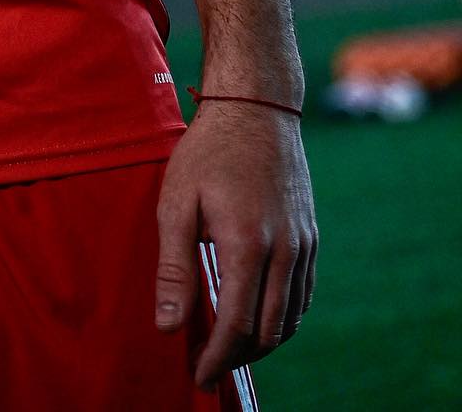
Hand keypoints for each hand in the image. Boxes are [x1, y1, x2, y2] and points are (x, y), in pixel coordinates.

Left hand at [155, 102, 317, 389]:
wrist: (255, 107)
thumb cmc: (207, 150)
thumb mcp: (176, 202)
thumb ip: (172, 267)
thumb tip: (168, 325)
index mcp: (247, 245)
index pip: (237, 326)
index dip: (218, 358)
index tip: (199, 374)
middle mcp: (284, 252)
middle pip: (269, 332)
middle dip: (238, 357)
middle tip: (208, 363)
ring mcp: (304, 245)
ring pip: (290, 318)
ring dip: (262, 341)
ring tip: (229, 345)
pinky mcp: (311, 237)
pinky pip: (303, 295)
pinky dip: (283, 317)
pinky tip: (258, 316)